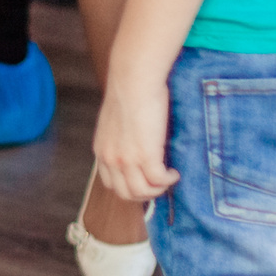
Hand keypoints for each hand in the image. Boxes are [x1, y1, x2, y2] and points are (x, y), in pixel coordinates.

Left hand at [92, 78, 178, 204]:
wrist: (133, 81)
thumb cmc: (128, 92)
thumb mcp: (115, 121)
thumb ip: (120, 138)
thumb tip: (135, 145)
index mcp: (102, 151)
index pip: (111, 184)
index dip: (129, 188)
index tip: (144, 182)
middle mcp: (111, 159)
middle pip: (126, 193)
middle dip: (145, 194)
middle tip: (159, 184)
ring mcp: (127, 160)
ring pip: (142, 192)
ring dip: (158, 189)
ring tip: (168, 178)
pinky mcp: (146, 155)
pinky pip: (159, 180)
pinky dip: (168, 180)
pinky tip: (174, 172)